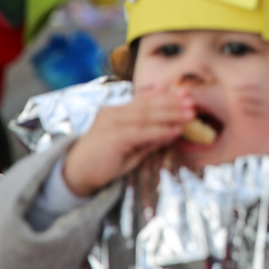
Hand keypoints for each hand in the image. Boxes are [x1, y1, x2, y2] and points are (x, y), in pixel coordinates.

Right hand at [62, 89, 193, 196]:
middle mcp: (114, 113)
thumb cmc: (104, 162)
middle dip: (172, 103)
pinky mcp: (112, 137)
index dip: (166, 97)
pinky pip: (141, 132)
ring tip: (190, 114)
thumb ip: (149, 138)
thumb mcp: (131, 148)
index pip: (145, 101)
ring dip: (171, 114)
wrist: (75, 175)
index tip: (185, 94)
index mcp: (117, 112)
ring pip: (146, 116)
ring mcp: (112, 123)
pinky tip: (174, 130)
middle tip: (193, 102)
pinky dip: (160, 130)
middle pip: (148, 106)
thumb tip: (174, 130)